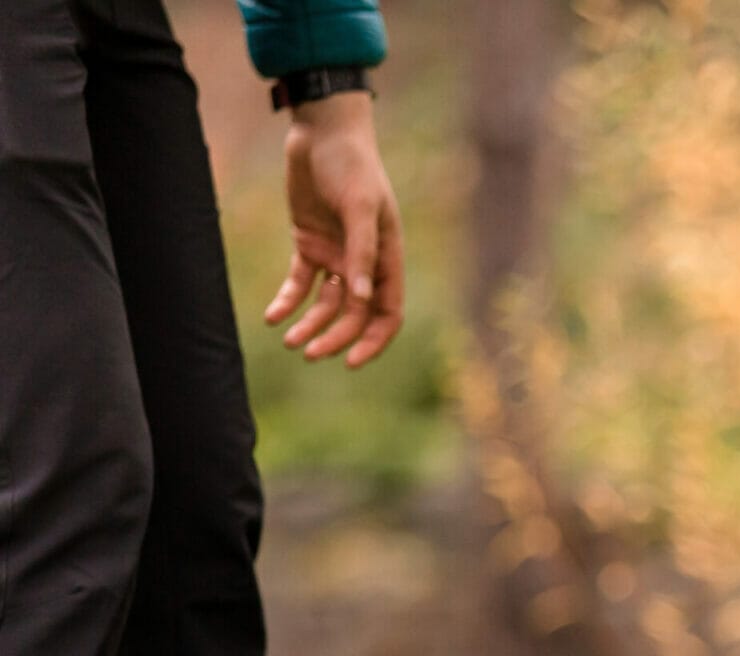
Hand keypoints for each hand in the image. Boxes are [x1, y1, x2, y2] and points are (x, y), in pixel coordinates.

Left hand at [265, 91, 403, 367]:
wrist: (322, 131)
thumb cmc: (351, 164)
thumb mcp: (360, 205)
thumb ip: (362, 251)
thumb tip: (362, 298)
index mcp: (387, 257)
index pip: (387, 312)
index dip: (372, 340)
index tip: (351, 361)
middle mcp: (364, 262)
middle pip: (353, 314)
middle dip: (334, 337)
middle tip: (308, 352)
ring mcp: (337, 254)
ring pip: (326, 304)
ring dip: (310, 325)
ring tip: (288, 340)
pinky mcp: (309, 244)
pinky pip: (300, 283)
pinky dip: (287, 301)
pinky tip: (272, 316)